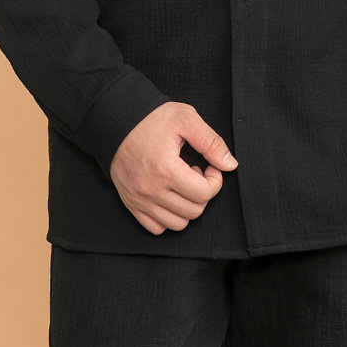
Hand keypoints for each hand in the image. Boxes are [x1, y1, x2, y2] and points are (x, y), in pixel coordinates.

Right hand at [109, 101, 238, 235]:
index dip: (215, 180)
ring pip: (177, 224)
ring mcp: (139, 200)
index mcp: (166, 169)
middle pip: (194, 211)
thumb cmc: (151, 118)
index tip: (209, 165)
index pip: (204, 193)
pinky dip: (167, 218)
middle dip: (202, 192)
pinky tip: (169, 195)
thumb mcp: (186, 119)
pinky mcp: (131, 204)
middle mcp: (151, 190)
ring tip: (182, 183)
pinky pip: (156, 228)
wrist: (117, 121)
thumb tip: (230, 165)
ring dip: (187, 207)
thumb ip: (211, 142)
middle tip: (196, 172)